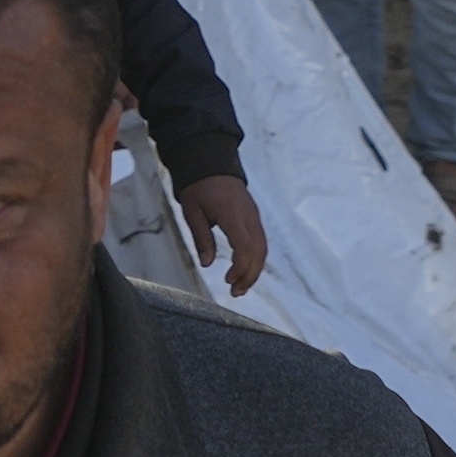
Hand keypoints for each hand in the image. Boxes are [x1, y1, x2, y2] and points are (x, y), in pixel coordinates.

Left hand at [176, 172, 269, 299]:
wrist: (211, 164)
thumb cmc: (199, 187)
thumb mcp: (193, 212)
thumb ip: (202, 238)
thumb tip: (207, 264)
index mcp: (233, 214)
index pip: (245, 246)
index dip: (240, 267)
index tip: (228, 280)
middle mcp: (249, 216)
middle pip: (259, 251)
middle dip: (250, 275)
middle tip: (235, 292)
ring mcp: (254, 216)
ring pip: (262, 248)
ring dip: (254, 270)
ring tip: (240, 287)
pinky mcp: (254, 218)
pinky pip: (260, 242)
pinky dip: (255, 259)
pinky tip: (244, 271)